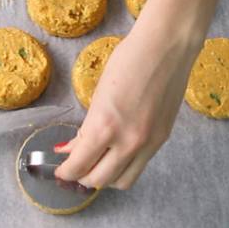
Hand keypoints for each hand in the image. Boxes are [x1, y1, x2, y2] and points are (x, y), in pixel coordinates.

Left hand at [54, 26, 199, 189]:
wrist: (167, 46)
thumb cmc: (129, 59)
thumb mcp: (99, 93)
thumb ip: (87, 126)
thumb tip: (73, 147)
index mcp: (105, 126)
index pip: (78, 166)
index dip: (65, 172)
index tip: (60, 169)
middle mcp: (128, 141)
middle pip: (99, 180)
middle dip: (82, 177)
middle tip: (75, 166)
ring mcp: (148, 143)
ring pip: (122, 181)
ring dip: (106, 177)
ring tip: (97, 163)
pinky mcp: (163, 139)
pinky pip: (140, 166)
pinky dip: (125, 166)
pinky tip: (117, 152)